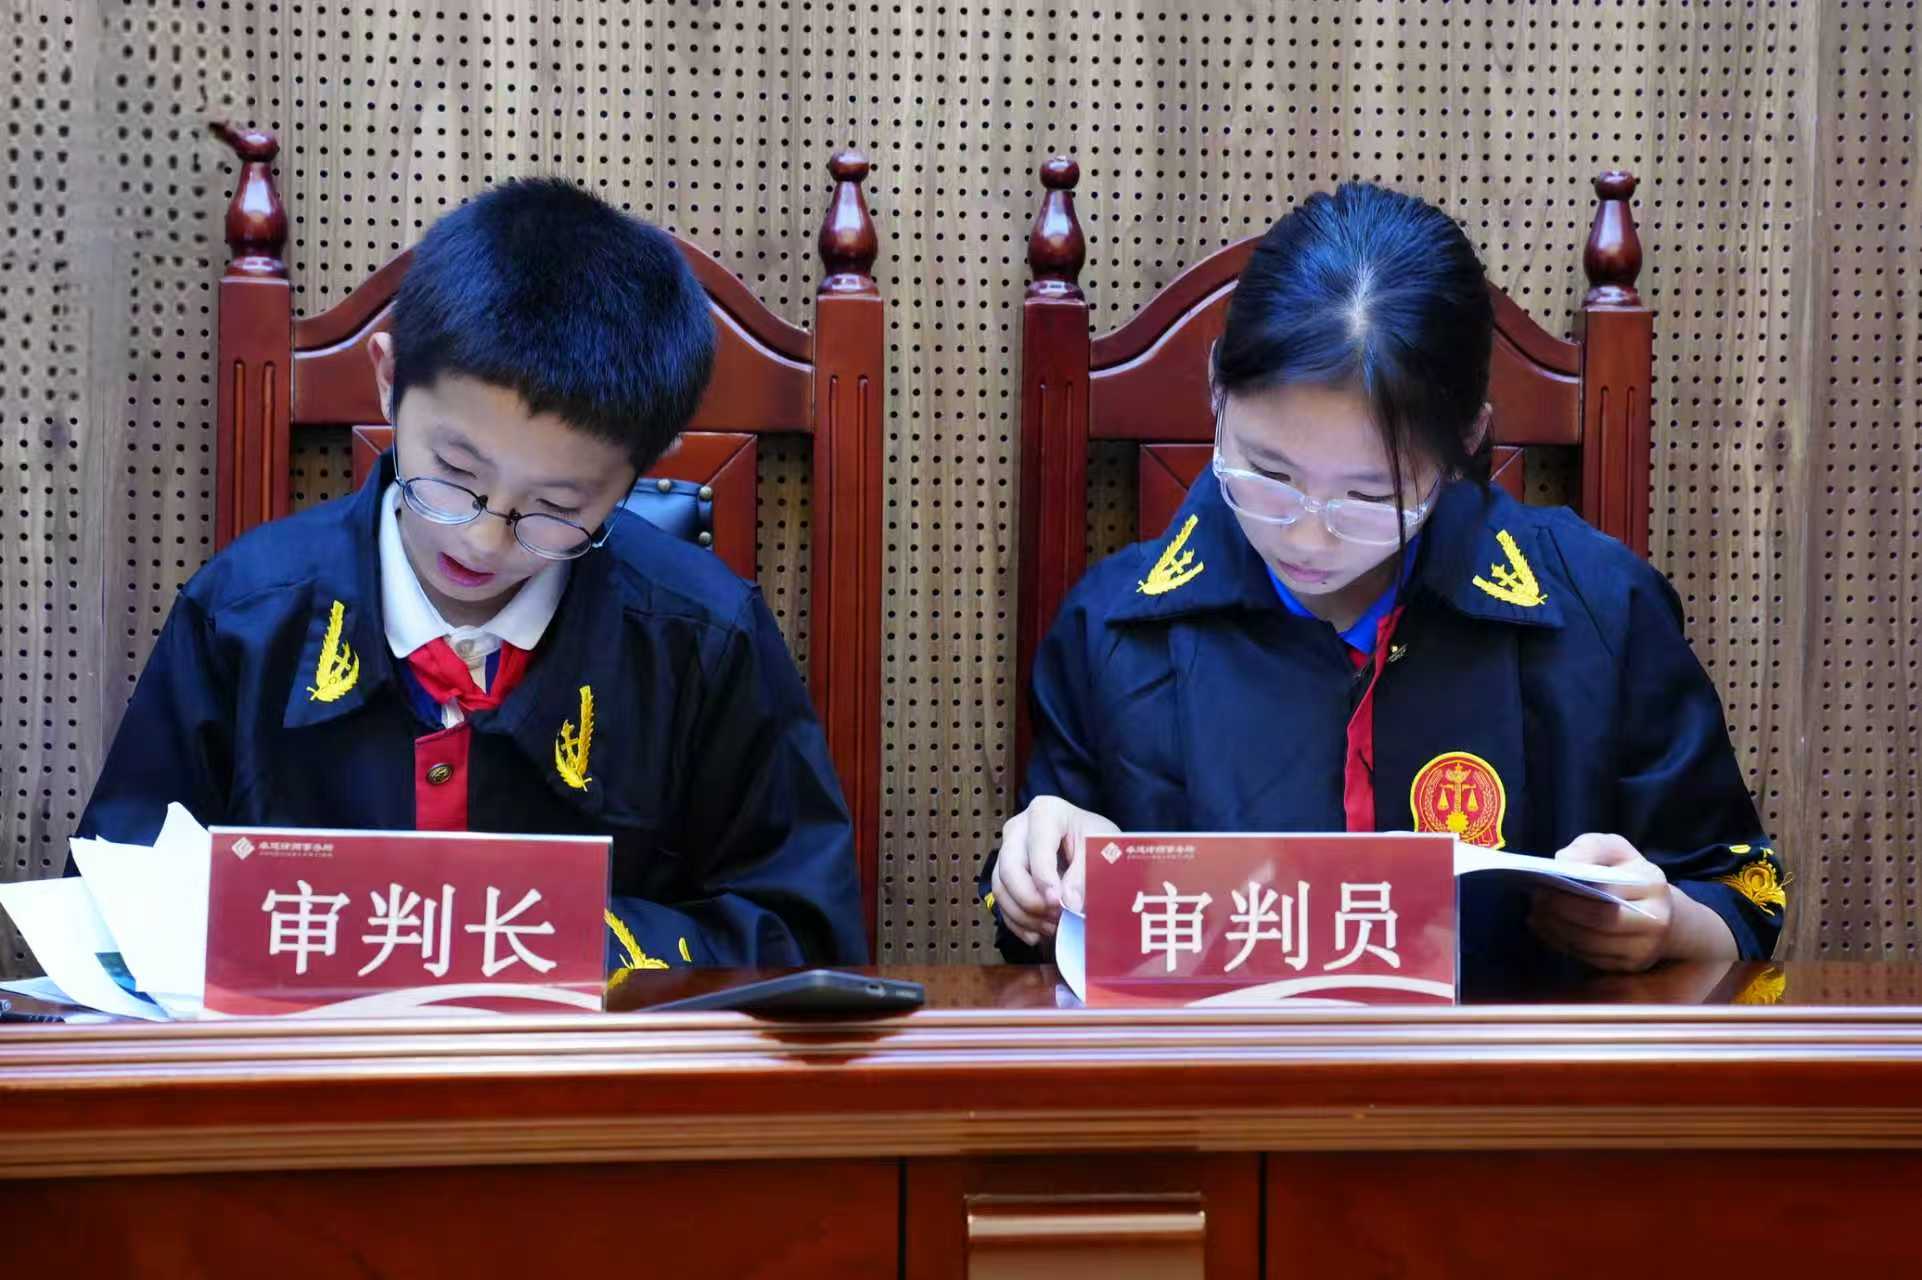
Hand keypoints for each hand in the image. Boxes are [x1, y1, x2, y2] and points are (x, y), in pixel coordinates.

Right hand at [989, 796, 1119, 945]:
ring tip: (1052, 928)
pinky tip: (1037, 935)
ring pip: (1000, 887)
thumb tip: (1070, 904)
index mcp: (1045, 812)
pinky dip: (1017, 922)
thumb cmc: (1096, 839)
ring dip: (1024, 915)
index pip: (1037, 847)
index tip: (1058, 903)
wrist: (1088, 840)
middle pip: (1009, 868)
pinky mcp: (1004, 873)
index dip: (1044, 878)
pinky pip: (1001, 901)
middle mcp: (1018, 829)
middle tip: (1056, 918)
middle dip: (1030, 900)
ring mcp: (1007, 851)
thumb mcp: (1100, 849)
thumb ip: (1086, 874)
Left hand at [1526, 833, 1672, 971]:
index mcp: (1653, 885)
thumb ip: (1589, 849)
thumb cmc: (1628, 874)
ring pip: (1592, 943)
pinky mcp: (1631, 966)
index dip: (1573, 889)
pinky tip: (1546, 928)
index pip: (1608, 890)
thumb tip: (1563, 862)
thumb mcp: (1614, 850)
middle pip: (1600, 920)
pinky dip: (1563, 944)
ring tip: (1536, 914)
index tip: (1543, 883)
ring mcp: (1645, 948)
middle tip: (1535, 900)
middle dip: (1561, 911)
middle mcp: (1656, 921)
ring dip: (1557, 929)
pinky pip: (1590, 958)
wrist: (1661, 913)